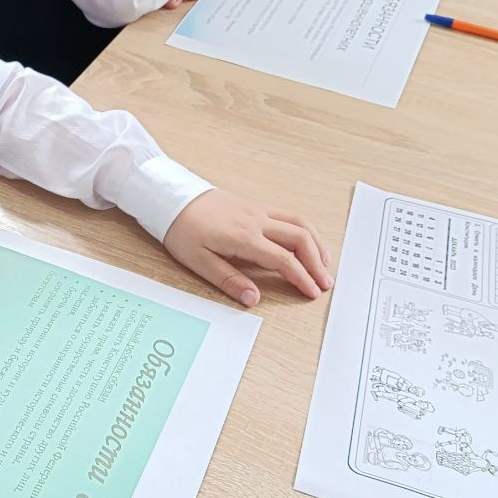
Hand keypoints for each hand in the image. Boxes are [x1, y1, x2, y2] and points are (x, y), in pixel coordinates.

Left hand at [164, 190, 333, 305]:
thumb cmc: (182, 230)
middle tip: (325, 283)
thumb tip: (252, 299)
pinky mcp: (255, 206)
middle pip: (300, 239)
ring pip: (299, 223)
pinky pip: (289, 215)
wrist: (172, 198)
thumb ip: (228, 280)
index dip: (301, 277)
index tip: (312, 292)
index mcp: (243, 237)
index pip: (283, 260)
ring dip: (316, 244)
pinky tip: (306, 242)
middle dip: (317, 263)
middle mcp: (256, 221)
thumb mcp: (198, 261)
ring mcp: (258, 210)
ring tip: (324, 264)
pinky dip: (304, 229)